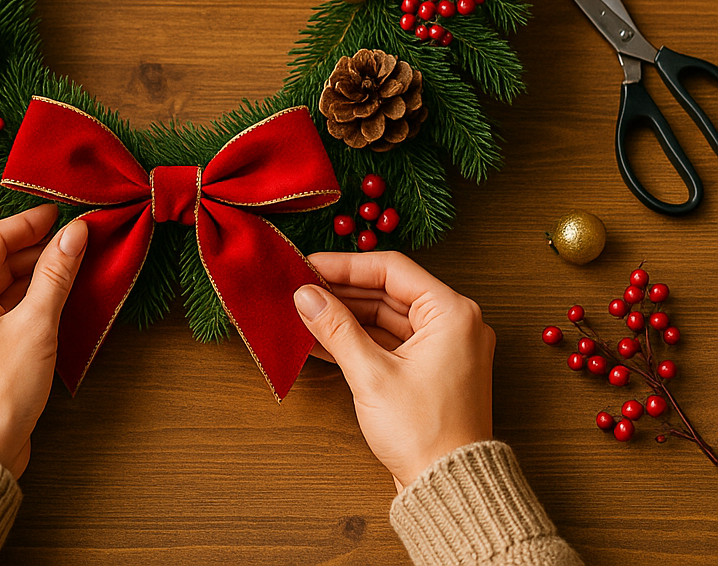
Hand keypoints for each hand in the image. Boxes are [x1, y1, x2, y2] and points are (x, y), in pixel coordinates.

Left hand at [0, 205, 86, 477]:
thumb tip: (74, 234)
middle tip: (74, 241)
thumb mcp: (35, 324)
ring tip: (68, 267)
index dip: (32, 222)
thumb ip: (56, 273)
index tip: (62, 213)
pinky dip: (18, 300)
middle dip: (35, 250)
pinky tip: (48, 298)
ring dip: (29, 276)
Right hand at [294, 251, 494, 489]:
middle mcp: (454, 324)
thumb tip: (306, 296)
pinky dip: (359, 339)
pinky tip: (321, 338)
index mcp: (453, 314)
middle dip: (343, 292)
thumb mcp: (372, 375)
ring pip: (386, 316)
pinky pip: (390, 341)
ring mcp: (444, 347)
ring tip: (305, 311)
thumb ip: (336, 328)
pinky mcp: (430, 368)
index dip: (346, 265)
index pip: (392, 270)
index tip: (311, 265)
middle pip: (388, 292)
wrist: (450, 492)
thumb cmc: (425, 435)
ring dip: (346, 316)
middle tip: (302, 287)